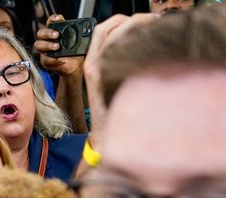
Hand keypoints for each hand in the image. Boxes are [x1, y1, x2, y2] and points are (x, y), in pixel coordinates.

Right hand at [34, 15, 83, 75]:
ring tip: (57, 47)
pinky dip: (53, 60)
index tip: (59, 18)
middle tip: (57, 35)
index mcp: (56, 33)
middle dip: (48, 33)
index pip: (51, 22)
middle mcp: (48, 41)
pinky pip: (45, 60)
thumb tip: (88, 29)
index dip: (53, 19)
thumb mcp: (80, 42)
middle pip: (41, 33)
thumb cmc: (76, 53)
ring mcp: (46, 51)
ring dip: (47, 45)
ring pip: (38, 45)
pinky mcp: (46, 62)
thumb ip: (80, 35)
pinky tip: (61, 60)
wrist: (76, 67)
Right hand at [84, 13, 159, 146]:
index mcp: (93, 62)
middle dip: (131, 18)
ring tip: (153, 25)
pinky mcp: (98, 74)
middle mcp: (91, 62)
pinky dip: (131, 38)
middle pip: (106, 26)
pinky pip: (113, 47)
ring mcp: (93, 67)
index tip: (144, 19)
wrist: (105, 132)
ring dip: (134, 24)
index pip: (103, 29)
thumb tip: (142, 46)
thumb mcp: (115, 83)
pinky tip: (148, 41)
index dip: (123, 19)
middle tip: (152, 20)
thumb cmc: (114, 111)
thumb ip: (121, 64)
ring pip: (111, 33)